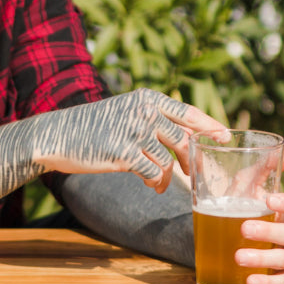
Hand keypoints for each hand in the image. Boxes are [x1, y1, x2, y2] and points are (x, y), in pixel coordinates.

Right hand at [28, 90, 226, 192]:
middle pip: (184, 139)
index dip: (210, 126)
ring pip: (169, 160)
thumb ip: (153, 120)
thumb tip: (186, 141)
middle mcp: (145, 111)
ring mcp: (135, 131)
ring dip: (169, 177)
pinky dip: (156, 183)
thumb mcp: (126, 112)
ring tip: (160, 183)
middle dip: (194, 160)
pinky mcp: (124, 153)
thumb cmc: (95, 127)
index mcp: (148, 98)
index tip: (225, 137)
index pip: (188, 113)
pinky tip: (151, 185)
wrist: (58, 136)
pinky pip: (154, 173)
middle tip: (196, 175)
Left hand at [240, 142, 283, 283]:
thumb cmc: (246, 207)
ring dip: (263, 259)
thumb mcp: (250, 186)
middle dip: (269, 232)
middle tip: (243, 228)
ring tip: (238, 257)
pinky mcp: (283, 278)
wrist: (229, 235)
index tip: (268, 199)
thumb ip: (266, 167)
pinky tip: (249, 281)